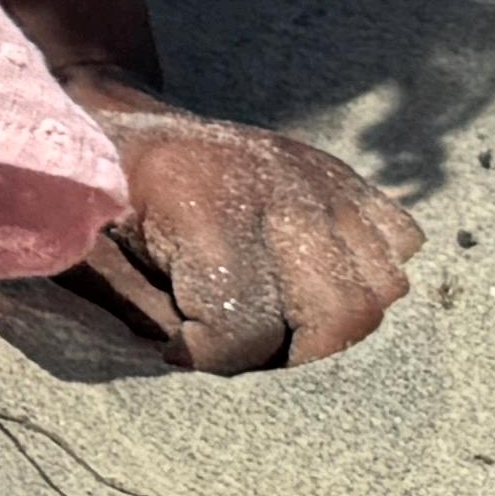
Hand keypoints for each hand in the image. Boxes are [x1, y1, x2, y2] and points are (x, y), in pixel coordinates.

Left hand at [57, 70, 421, 370]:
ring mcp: (321, 180)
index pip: (247, 327)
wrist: (123, 126)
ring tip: (282, 319)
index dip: (212, 358)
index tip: (179, 350)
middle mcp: (279, 191)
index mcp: (206, 208)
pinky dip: (372, 271)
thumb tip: (196, 369)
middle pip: (342, 316)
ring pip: (382, 287)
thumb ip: (141, 313)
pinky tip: (318, 278)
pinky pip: (402, 240)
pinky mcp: (344, 176)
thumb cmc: (104, 198)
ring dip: (338, 322)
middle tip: (245, 347)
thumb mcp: (93, 252)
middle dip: (295, 356)